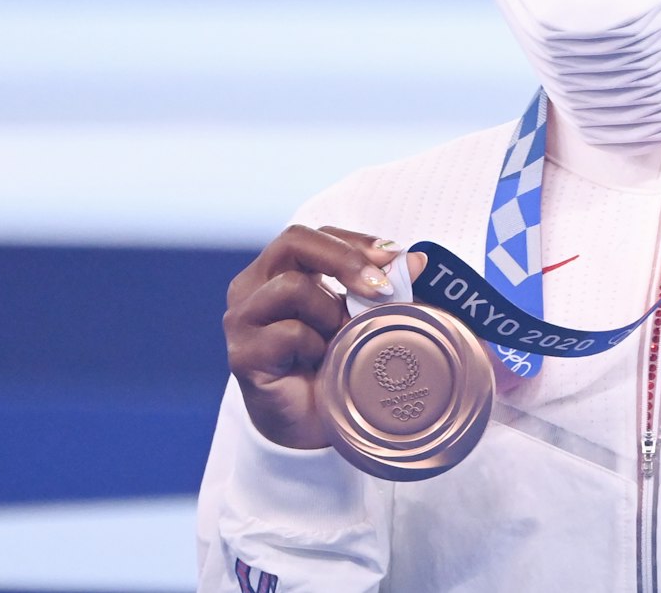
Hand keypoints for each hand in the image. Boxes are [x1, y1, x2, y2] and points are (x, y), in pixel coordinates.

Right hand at [222, 224, 426, 448]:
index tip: (395, 257)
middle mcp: (252, 287)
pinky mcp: (243, 354)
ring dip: (331, 312)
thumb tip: (417, 262)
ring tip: (342, 339)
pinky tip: (321, 361)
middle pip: (294, 241)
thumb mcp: (361, 319)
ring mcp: (242, 320)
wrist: (310, 426)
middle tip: (381, 289)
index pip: (314, 235)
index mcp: (278, 270)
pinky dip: (316, 345)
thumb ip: (383, 289)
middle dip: (346, 260)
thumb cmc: (333, 364)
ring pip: (292, 286)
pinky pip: (288, 333)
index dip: (355, 241)